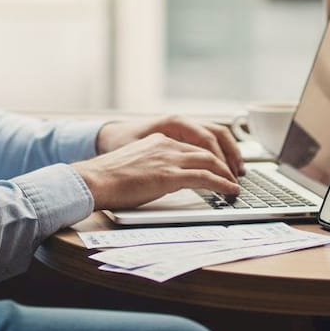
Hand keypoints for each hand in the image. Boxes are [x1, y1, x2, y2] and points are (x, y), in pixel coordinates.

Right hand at [73, 133, 240, 209]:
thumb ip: (152, 165)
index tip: (218, 166)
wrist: (95, 180)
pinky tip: (230, 190)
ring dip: (226, 174)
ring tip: (235, 185)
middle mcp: (166, 145)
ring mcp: (169, 159)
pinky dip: (222, 184)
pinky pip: (205, 177)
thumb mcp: (134, 163)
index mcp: (158, 140)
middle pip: (206, 150)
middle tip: (234, 175)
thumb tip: (160, 178)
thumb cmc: (107, 178)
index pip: (192, 146)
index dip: (209, 157)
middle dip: (224, 163)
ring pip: (210, 162)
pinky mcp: (170, 175)